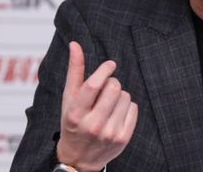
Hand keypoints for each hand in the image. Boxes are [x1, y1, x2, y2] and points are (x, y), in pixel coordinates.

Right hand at [56, 42, 137, 171]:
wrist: (79, 158)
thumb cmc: (73, 122)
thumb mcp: (68, 99)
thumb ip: (74, 71)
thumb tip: (75, 44)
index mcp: (75, 113)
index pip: (94, 85)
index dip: (105, 70)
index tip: (110, 65)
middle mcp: (92, 125)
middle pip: (114, 87)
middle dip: (111, 83)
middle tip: (105, 90)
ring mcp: (109, 133)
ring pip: (126, 96)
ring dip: (119, 96)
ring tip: (108, 105)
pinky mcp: (122, 139)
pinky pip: (134, 108)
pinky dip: (127, 107)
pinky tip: (115, 114)